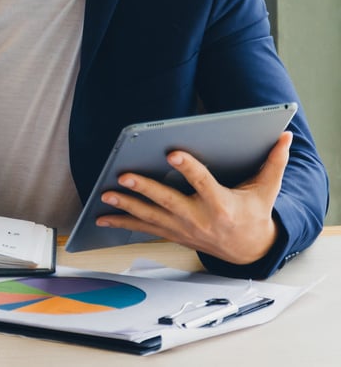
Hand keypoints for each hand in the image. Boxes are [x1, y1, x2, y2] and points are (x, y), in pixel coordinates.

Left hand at [95, 131, 291, 264]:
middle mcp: (199, 219)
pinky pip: (144, 229)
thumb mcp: (266, 191)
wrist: (248, 251)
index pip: (203, 183)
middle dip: (145, 188)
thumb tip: (285, 137)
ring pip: (150, 217)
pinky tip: (102, 217)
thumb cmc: (254, 215)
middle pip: (168, 201)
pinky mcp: (172, 234)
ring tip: (106, 195)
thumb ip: (273, 163)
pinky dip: (122, 223)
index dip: (189, 169)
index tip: (173, 154)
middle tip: (124, 174)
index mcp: (221, 205)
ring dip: (126, 206)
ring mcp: (182, 229)